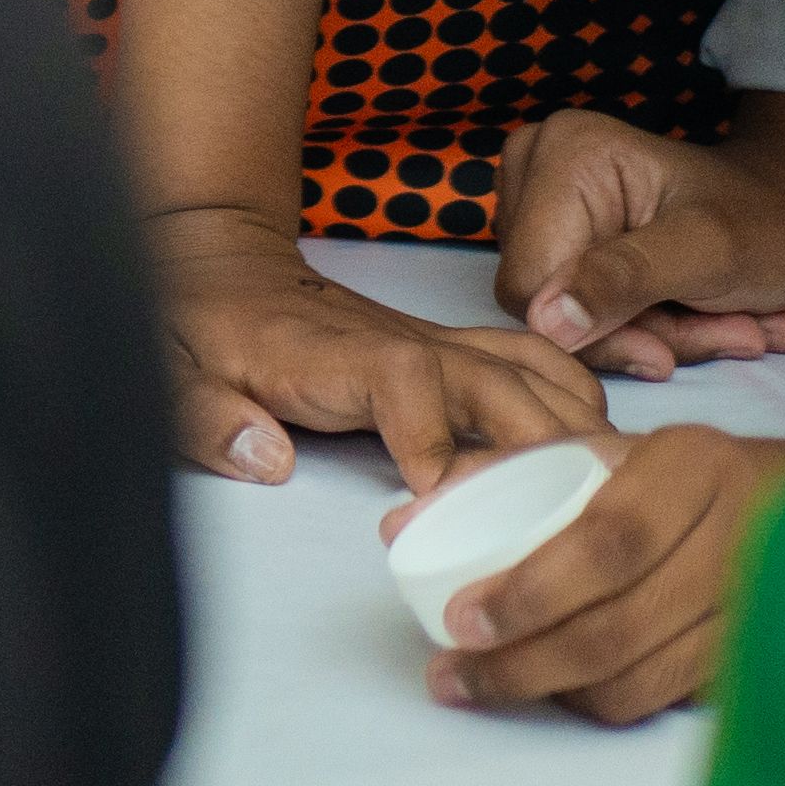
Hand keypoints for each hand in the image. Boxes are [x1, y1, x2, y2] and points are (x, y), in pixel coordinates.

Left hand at [143, 207, 608, 488]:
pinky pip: (544, 366)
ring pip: (540, 375)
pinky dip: (582, 402)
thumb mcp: (175, 371)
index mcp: (340, 354)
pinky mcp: (462, 353)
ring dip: (579, 433)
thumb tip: (265, 458)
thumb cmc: (203, 325)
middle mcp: (409, 345)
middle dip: (542, 454)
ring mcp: (445, 346)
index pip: (407, 381)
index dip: (433, 439)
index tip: (437, 498)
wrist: (224, 263)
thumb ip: (207, 417)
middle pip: (502, 385)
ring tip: (609, 500)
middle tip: (565, 522)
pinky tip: (603, 453)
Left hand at [422, 427, 784, 722]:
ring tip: (484, 688)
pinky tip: (560, 692)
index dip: (530, 590)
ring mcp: (767, 608)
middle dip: (523, 661)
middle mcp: (742, 538)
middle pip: (621, 624)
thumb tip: (399, 523)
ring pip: (647, 675)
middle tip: (451, 678)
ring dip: (558, 692)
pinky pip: (676, 696)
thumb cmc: (682, 472)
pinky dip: (610, 700)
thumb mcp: (608, 448)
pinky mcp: (770, 659)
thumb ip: (503, 472)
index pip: (606, 542)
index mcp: (693, 468)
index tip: (459, 621)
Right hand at [496, 97, 784, 378]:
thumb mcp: (711, 253)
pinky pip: (581, 309)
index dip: (594, 334)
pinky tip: (711, 322)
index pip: (530, 282)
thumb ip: (624, 281)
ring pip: (566, 313)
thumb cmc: (767, 219)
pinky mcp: (561, 237)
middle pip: (548, 299)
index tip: (672, 355)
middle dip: (642, 334)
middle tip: (730, 336)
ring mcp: (543, 204)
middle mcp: (535, 169)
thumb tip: (545, 325)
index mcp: (562, 154)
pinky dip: (652, 330)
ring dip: (658, 337)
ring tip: (737, 328)